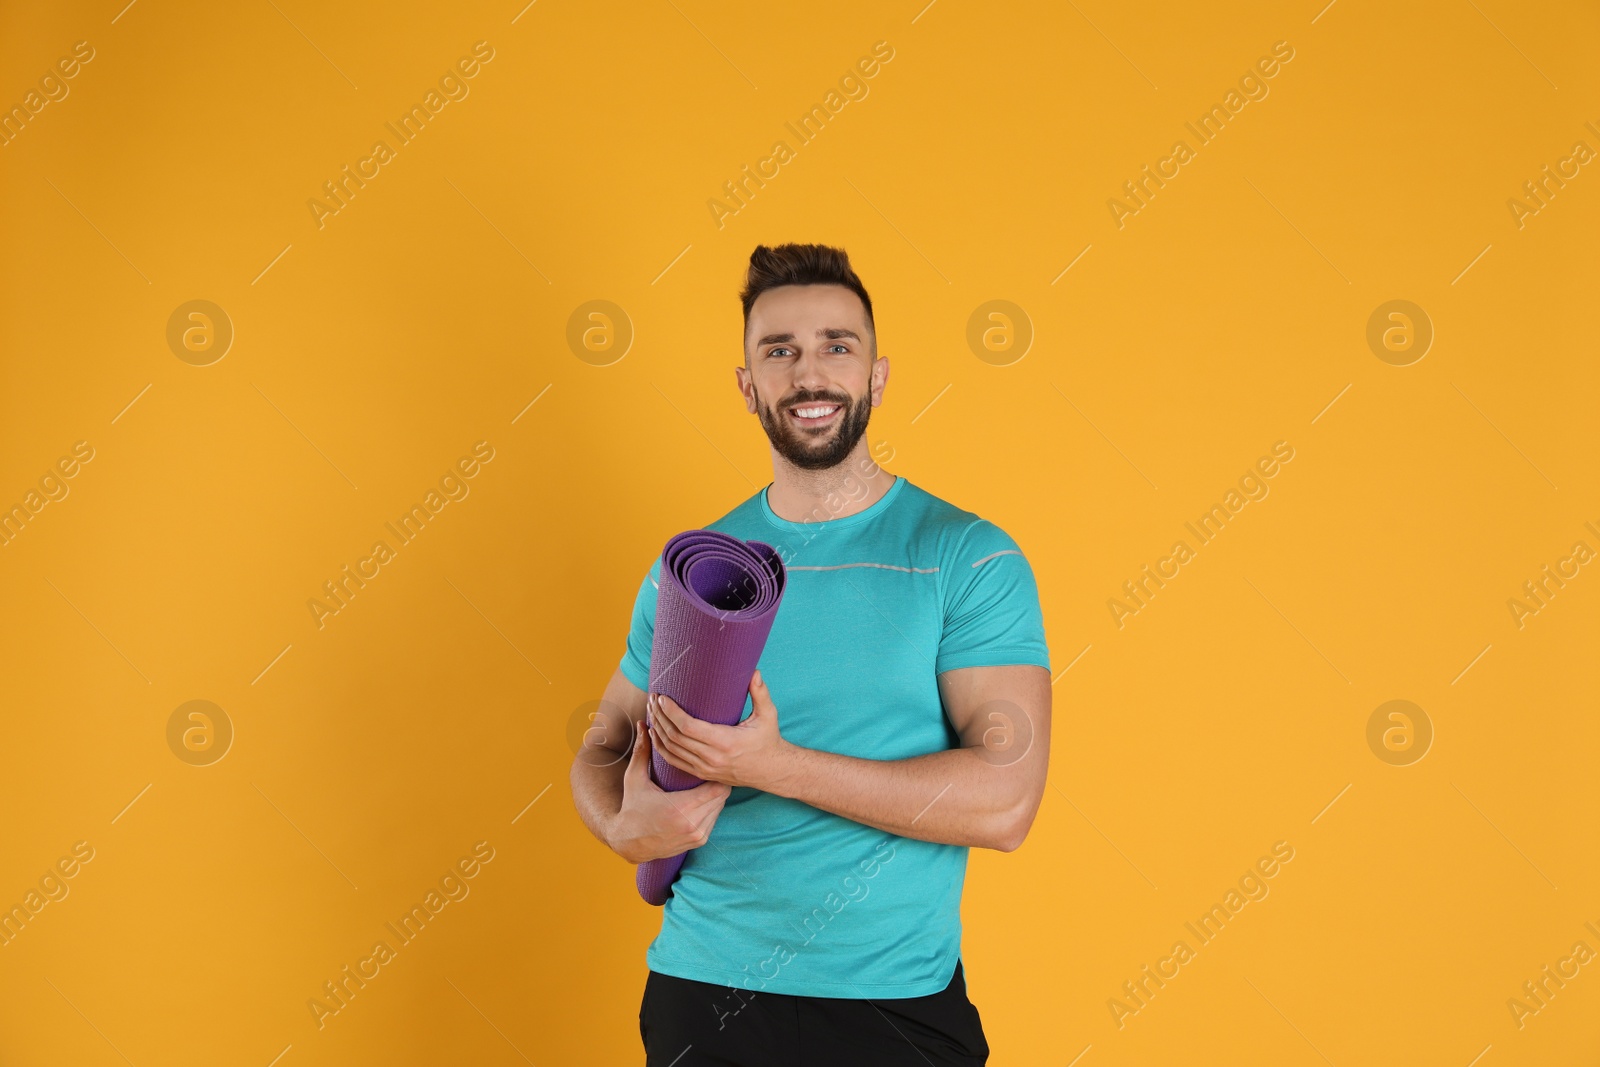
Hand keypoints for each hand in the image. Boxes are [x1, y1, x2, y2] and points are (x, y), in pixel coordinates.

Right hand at [606, 719, 731, 863]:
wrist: (629, 842)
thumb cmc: (632, 807)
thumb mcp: (634, 779)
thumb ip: (641, 751)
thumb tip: (642, 723)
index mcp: (680, 808)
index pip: (717, 786)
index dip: (716, 772)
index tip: (709, 761)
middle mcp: (692, 825)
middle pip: (722, 796)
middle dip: (717, 781)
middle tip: (711, 767)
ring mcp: (697, 835)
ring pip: (720, 807)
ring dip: (715, 795)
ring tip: (707, 780)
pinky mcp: (699, 841)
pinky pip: (715, 818)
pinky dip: (711, 808)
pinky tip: (702, 798)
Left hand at [649, 670, 795, 792]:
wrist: (772, 771)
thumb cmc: (768, 740)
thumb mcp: (768, 716)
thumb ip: (761, 693)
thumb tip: (754, 671)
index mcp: (726, 742)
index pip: (688, 727)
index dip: (672, 712)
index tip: (663, 698)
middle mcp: (712, 758)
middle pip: (675, 737)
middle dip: (660, 716)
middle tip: (653, 698)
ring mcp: (705, 768)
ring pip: (671, 750)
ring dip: (657, 730)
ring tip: (651, 711)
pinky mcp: (702, 774)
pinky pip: (674, 762)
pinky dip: (660, 747)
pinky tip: (654, 733)